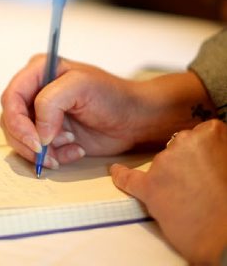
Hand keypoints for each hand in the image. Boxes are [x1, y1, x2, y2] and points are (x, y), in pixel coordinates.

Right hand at [0, 55, 142, 168]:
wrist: (133, 119)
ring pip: (21, 139)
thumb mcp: (81, 86)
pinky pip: (38, 151)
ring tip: (70, 145)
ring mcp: (41, 114)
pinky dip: (55, 156)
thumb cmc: (111, 95)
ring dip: (43, 150)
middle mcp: (35, 91)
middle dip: (27, 140)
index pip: (11, 97)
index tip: (35, 140)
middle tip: (47, 152)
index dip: (17, 121)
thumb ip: (51, 102)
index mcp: (38, 71)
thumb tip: (38, 132)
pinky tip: (75, 150)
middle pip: (11, 120)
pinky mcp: (50, 135)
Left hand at [111, 120, 226, 264]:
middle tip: (201, 185)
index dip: (201, 151)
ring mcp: (166, 163)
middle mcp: (185, 141)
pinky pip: (130, 178)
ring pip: (163, 164)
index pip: (201, 133)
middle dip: (186, 163)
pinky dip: (122, 175)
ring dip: (172, 177)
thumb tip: (210, 156)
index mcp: (211, 134)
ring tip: (192, 200)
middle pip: (179, 147)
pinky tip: (116, 172)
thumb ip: (218, 153)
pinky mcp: (152, 187)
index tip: (205, 162)